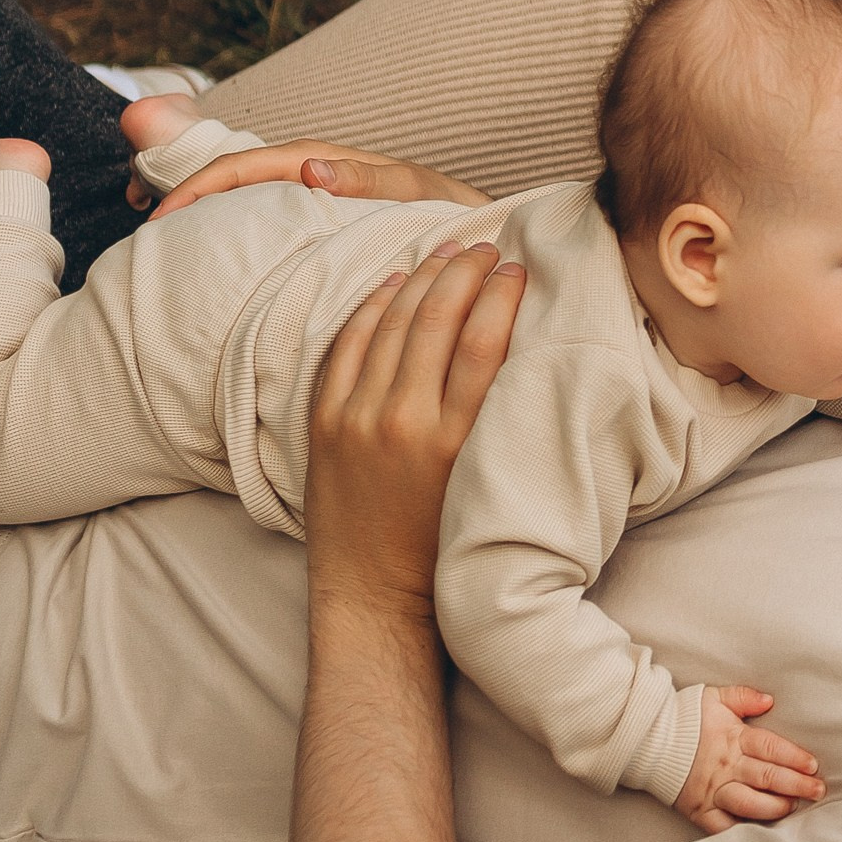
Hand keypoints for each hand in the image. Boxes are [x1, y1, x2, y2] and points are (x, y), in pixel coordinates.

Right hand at [137, 130, 494, 221]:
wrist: (474, 234)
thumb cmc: (450, 212)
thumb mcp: (416, 195)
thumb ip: (371, 181)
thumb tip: (310, 168)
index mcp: (324, 162)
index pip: (246, 166)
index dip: (200, 187)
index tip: (161, 219)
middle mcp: (310, 174)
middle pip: (231, 175)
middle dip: (182, 191)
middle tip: (141, 226)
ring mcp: (309, 197)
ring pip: (241, 197)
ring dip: (199, 209)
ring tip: (159, 239)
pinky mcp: (315, 222)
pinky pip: (261, 220)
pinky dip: (229, 228)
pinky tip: (209, 255)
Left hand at [304, 242, 525, 618]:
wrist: (374, 594)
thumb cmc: (444, 545)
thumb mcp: (482, 481)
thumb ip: (491, 418)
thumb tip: (511, 348)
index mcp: (455, 440)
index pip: (484, 342)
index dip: (501, 295)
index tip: (517, 268)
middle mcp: (404, 422)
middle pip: (438, 320)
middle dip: (463, 272)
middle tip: (484, 247)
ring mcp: (357, 418)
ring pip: (392, 324)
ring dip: (421, 278)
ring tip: (444, 252)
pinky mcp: (325, 423)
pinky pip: (347, 346)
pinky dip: (371, 308)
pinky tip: (391, 284)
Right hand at [675, 685, 826, 831]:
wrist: (646, 740)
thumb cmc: (685, 718)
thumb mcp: (714, 698)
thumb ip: (743, 697)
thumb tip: (769, 700)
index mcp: (733, 738)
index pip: (770, 748)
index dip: (794, 757)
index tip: (813, 765)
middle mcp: (725, 766)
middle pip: (767, 777)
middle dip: (797, 785)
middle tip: (818, 790)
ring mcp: (712, 790)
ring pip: (749, 803)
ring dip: (774, 807)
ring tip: (792, 807)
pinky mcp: (699, 810)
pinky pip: (722, 826)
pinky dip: (741, 831)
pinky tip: (760, 833)